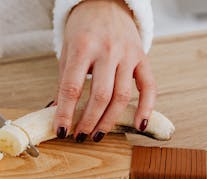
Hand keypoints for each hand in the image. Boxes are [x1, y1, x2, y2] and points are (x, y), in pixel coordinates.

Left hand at [53, 0, 155, 142]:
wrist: (105, 2)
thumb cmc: (82, 30)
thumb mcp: (67, 52)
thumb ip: (64, 82)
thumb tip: (57, 114)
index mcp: (83, 48)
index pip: (72, 88)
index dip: (66, 113)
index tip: (61, 131)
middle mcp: (107, 51)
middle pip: (100, 96)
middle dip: (89, 121)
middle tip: (80, 137)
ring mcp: (128, 54)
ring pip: (122, 96)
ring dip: (109, 120)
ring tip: (97, 135)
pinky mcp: (142, 57)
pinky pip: (149, 86)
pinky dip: (147, 107)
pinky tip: (139, 125)